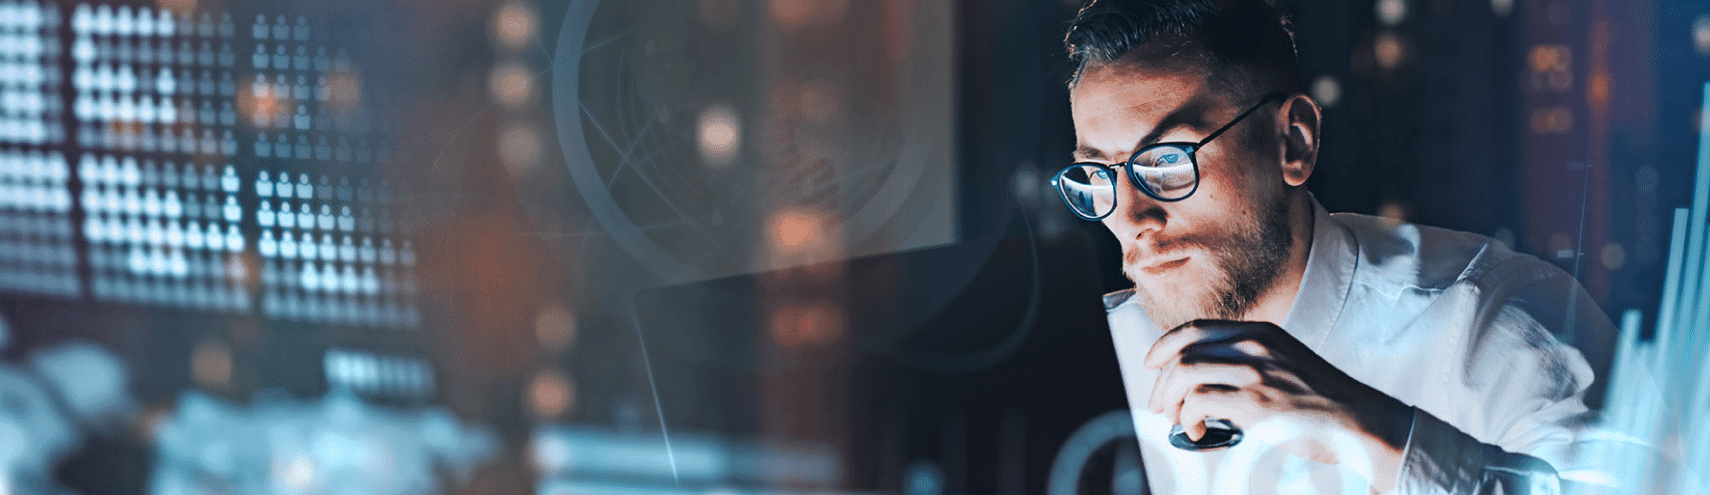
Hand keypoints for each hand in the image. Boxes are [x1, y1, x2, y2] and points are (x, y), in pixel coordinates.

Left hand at [1144, 320, 1412, 488]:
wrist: (1363, 422)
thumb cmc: (1324, 402)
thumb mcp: (1285, 364)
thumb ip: (1248, 363)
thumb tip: (1203, 383)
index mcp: (1260, 333)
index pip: (1194, 329)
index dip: (1164, 346)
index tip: (1151, 364)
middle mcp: (1254, 345)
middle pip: (1182, 352)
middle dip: (1161, 382)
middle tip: (1160, 405)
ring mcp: (1255, 372)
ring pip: (1184, 374)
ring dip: (1170, 401)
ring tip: (1177, 420)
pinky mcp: (1256, 403)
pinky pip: (1198, 403)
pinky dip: (1188, 419)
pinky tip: (1198, 432)